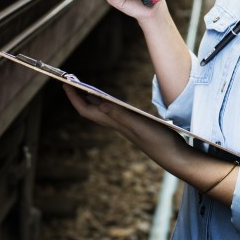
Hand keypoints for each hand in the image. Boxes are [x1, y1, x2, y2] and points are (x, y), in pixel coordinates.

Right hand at [62, 85, 239, 204]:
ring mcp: (125, 126)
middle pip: (90, 110)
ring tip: (74, 88)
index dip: (77, 98)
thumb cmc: (161, 143)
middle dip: (75, 97)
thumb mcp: (141, 125)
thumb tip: (102, 102)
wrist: (176, 157)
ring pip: (98, 112)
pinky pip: (112, 115)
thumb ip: (121, 114)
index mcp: (119, 123)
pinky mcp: (134, 128)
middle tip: (64, 82)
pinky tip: (100, 99)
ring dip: (85, 101)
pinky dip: (102, 106)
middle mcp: (119, 124)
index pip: (91, 110)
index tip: (67, 84)